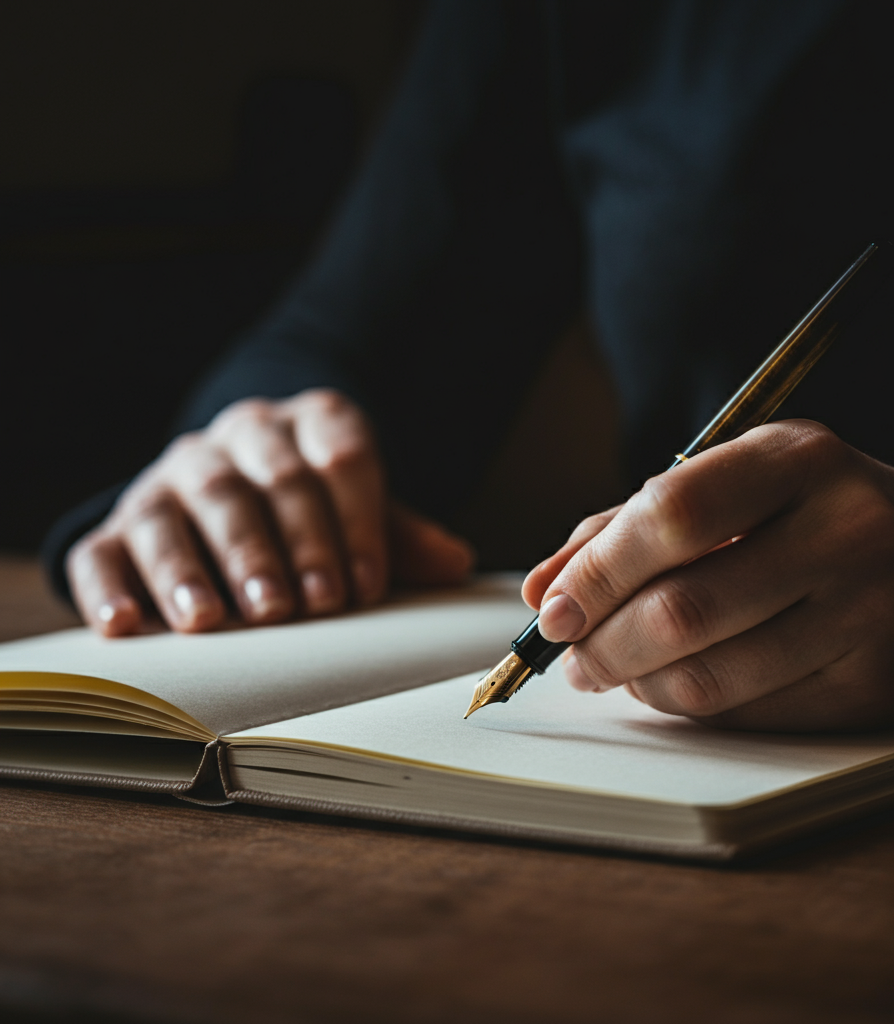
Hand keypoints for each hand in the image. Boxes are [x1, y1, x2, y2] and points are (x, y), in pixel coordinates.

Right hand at [69, 389, 473, 635]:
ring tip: (213, 620)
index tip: (363, 588)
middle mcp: (239, 437)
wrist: (239, 479)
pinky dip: (109, 585)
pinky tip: (128, 624)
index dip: (354, 522)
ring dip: (194, 566)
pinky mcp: (117, 519)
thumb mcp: (363, 509)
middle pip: (258, 483)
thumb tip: (454, 563)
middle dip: (277, 547)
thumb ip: (398, 535)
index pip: (340, 457)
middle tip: (295, 606)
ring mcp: (172, 475)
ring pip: (177, 510)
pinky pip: (104, 546)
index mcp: (312, 422)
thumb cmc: (315, 507)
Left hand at [523, 421, 893, 730]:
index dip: (599, 569)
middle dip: (603, 644)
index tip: (554, 608)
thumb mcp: (742, 484)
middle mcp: (845, 529)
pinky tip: (673, 686)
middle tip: (571, 655)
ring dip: (637, 683)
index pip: (672, 512)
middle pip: (684, 608)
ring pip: (711, 676)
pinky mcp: (877, 685)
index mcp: (799, 459)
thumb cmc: (828, 514)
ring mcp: (870, 613)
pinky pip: (750, 713)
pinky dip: (690, 706)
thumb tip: (542, 588)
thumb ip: (631, 525)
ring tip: (611, 671)